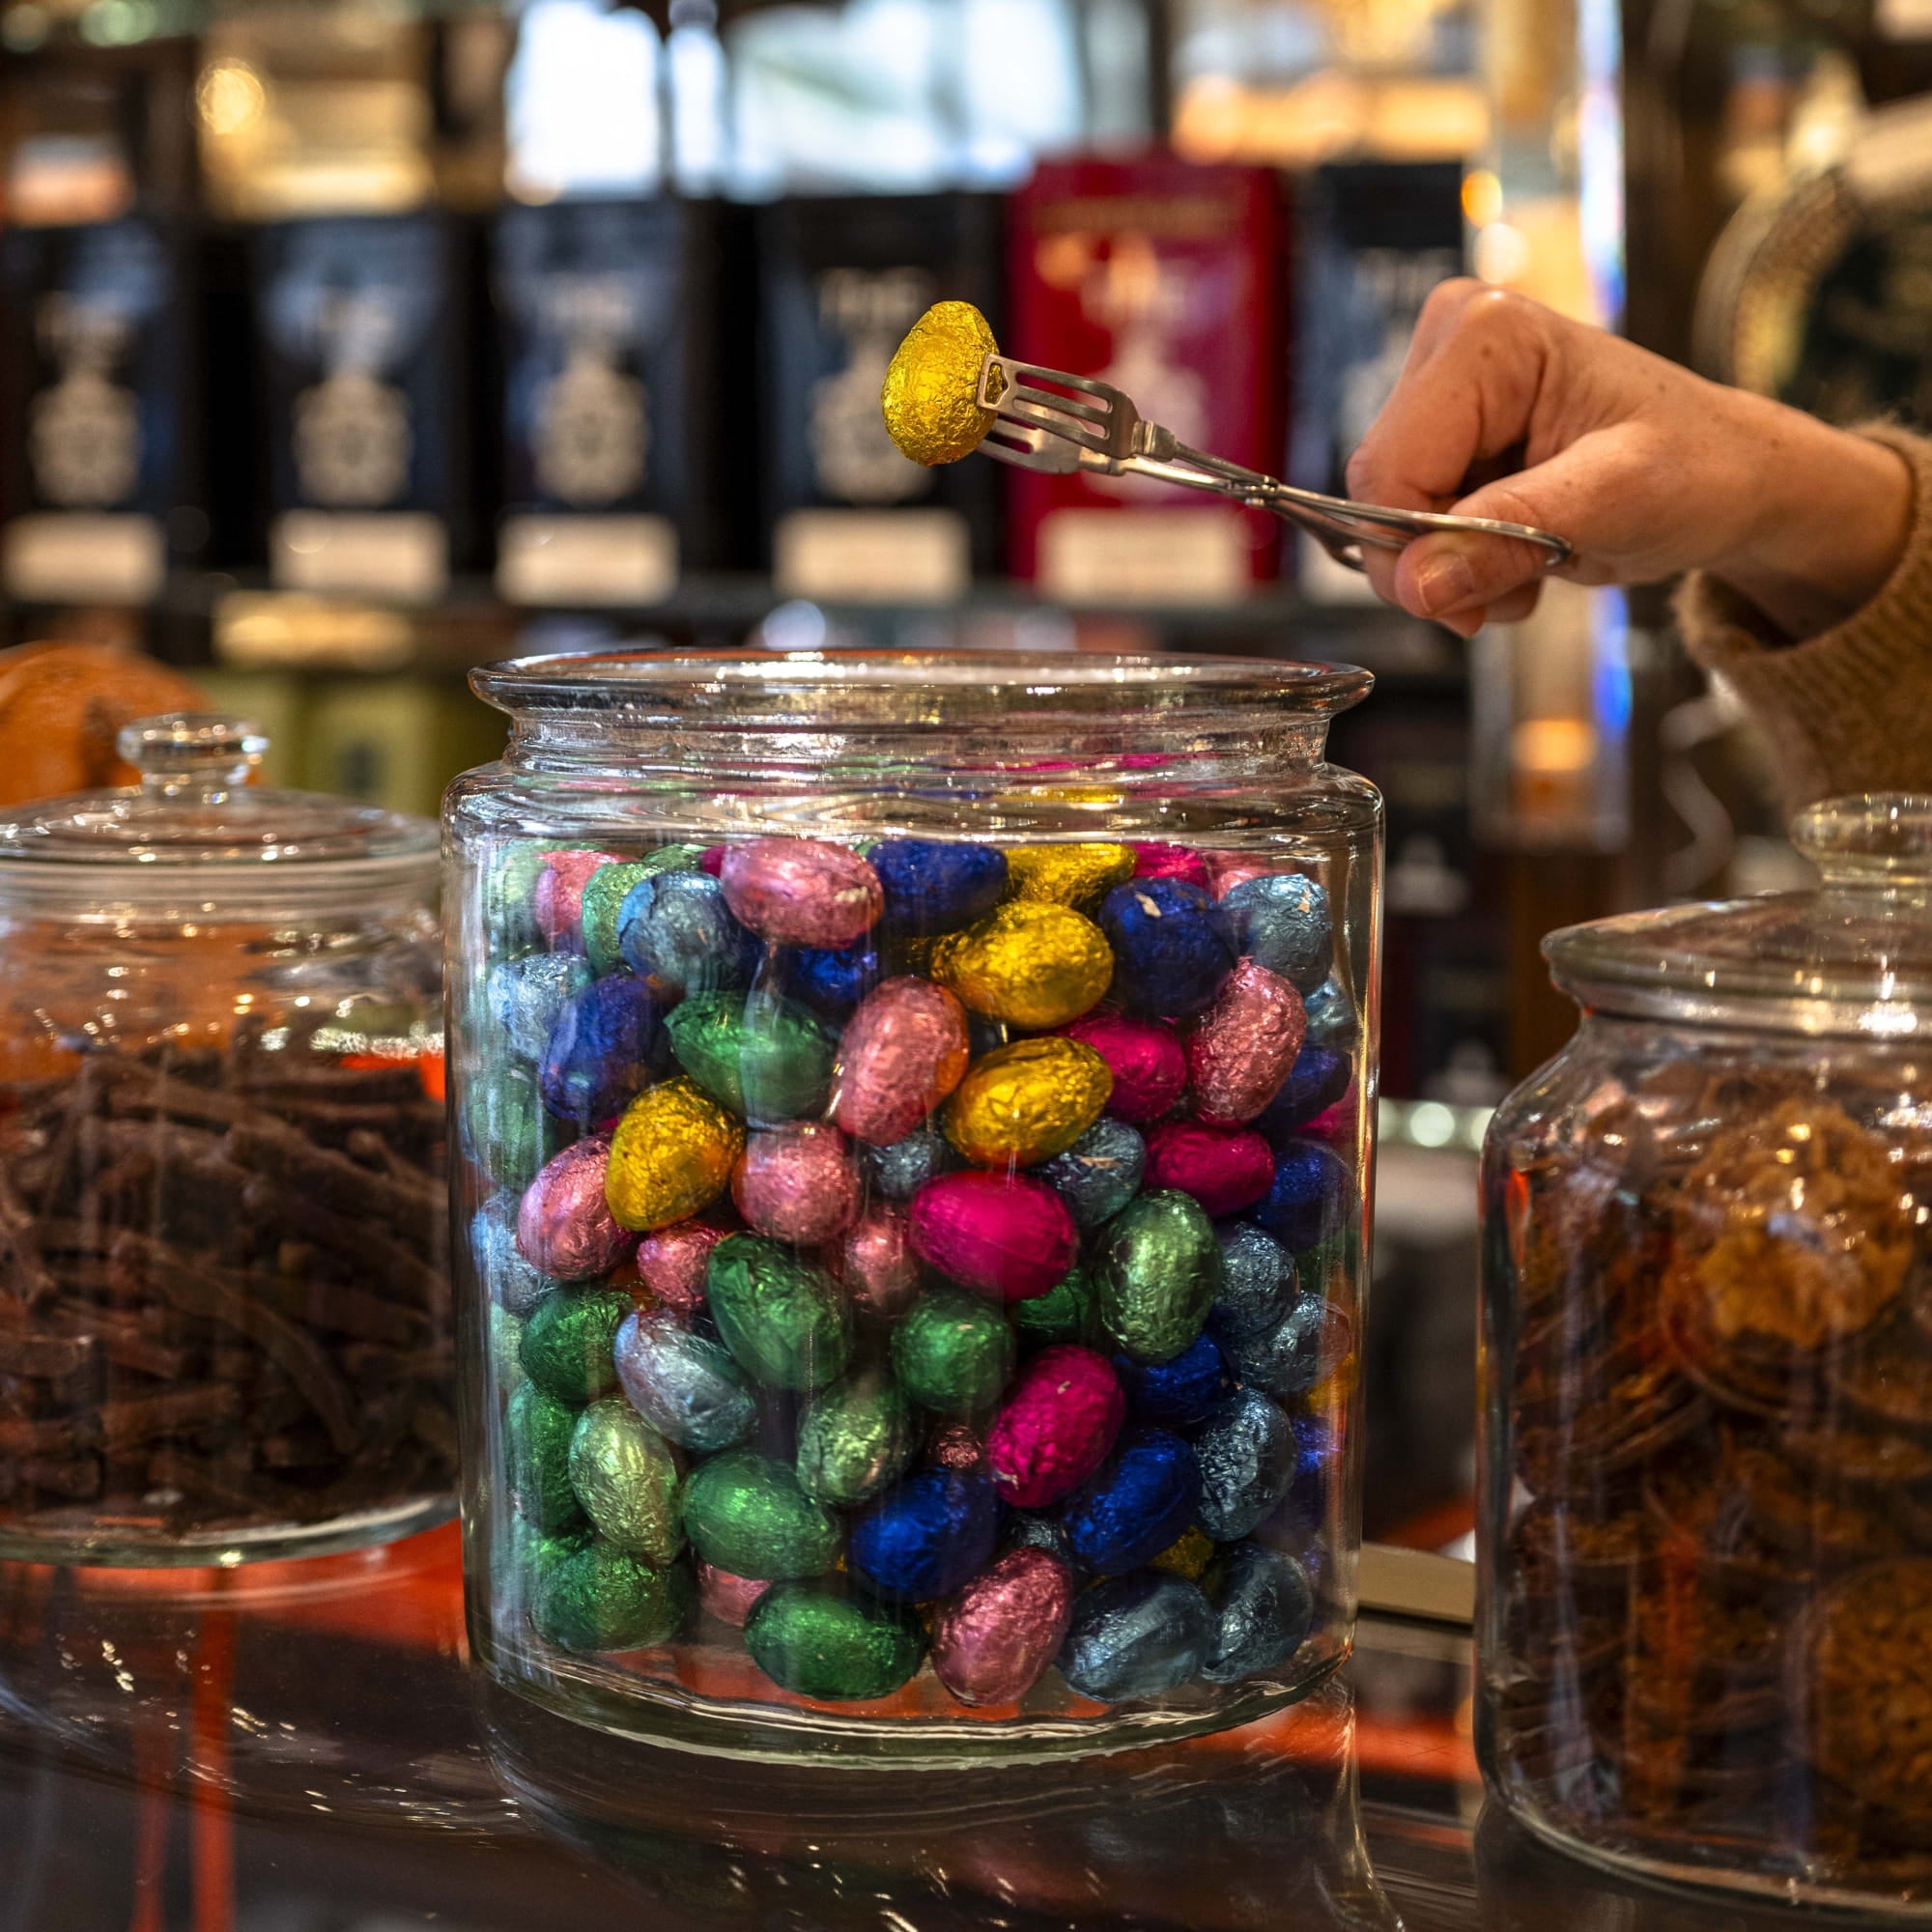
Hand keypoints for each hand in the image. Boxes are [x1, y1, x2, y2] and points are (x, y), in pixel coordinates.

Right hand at [1344, 281, 1913, 639]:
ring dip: (1454, 571)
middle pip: (1379, 492)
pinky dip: (1460, 563)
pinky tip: (1520, 555)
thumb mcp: (1614, 502)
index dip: (1415, 548)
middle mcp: (1450, 346)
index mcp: (1485, 335)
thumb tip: (1416, 586)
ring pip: (1389, 518)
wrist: (1728, 477)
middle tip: (1517, 585)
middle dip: (1439, 562)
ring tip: (1533, 567)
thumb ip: (1507, 538)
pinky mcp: (1447, 434)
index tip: (1477, 595)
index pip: (1389, 468)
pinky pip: (1410, 523)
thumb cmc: (1697, 468)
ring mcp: (1444, 391)